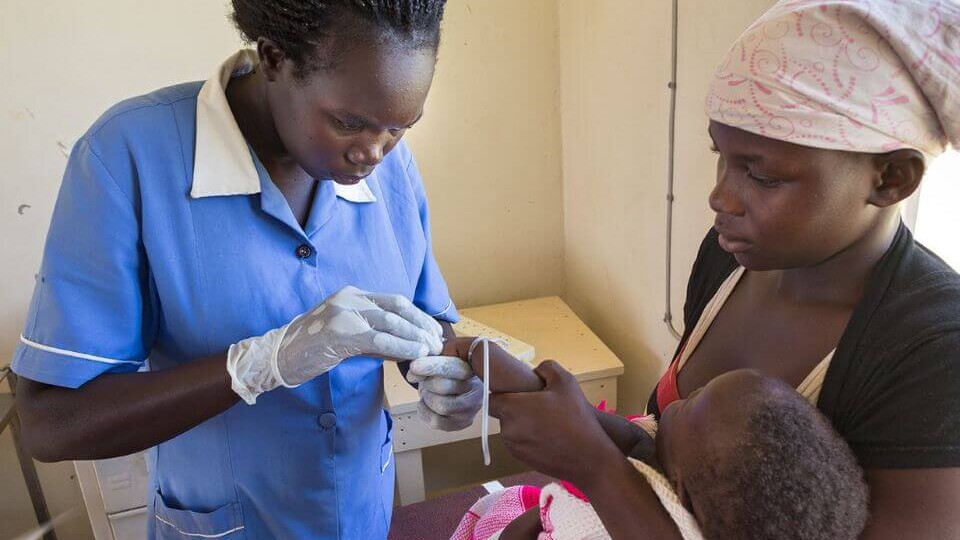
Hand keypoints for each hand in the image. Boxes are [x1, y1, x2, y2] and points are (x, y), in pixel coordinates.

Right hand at [227, 286, 442, 403]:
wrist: (278, 357)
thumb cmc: (313, 348)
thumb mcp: (347, 333)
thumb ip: (373, 333)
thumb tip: (405, 342)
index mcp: (352, 294)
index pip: (394, 301)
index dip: (418, 316)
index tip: (433, 331)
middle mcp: (349, 298)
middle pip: (397, 309)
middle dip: (421, 326)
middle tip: (437, 343)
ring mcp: (343, 313)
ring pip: (391, 323)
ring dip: (415, 338)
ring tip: (430, 350)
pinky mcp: (339, 333)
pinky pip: (378, 339)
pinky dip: (400, 347)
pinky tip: (414, 355)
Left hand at [407, 343, 483, 430]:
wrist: (458, 387)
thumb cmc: (448, 371)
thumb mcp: (441, 357)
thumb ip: (429, 359)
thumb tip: (414, 371)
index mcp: (472, 369)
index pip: (451, 367)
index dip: (431, 366)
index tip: (414, 366)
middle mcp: (476, 389)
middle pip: (443, 387)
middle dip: (428, 384)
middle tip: (426, 381)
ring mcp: (472, 408)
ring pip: (442, 406)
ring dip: (427, 399)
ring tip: (428, 393)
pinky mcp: (463, 423)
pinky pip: (437, 422)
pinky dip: (425, 412)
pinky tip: (426, 404)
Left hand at [489, 361, 621, 484]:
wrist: (590, 458)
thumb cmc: (577, 418)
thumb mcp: (566, 382)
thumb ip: (546, 368)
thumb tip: (535, 369)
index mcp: (513, 408)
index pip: (490, 399)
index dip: (500, 394)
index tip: (515, 392)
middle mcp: (508, 429)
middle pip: (501, 414)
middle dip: (515, 408)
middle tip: (537, 406)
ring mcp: (514, 447)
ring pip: (510, 430)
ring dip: (522, 424)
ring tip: (546, 422)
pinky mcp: (522, 460)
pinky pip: (519, 444)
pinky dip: (528, 439)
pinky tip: (548, 436)